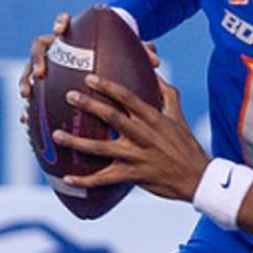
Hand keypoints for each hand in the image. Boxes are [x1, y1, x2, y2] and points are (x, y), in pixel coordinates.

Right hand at [17, 10, 160, 125]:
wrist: (106, 63)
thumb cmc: (118, 54)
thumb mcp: (129, 50)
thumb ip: (141, 51)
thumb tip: (156, 61)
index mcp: (73, 36)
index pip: (63, 23)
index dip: (60, 22)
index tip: (62, 30)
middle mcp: (55, 48)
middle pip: (38, 47)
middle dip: (36, 59)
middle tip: (39, 72)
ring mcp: (47, 66)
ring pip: (29, 70)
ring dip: (26, 80)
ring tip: (27, 95)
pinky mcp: (45, 85)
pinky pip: (34, 95)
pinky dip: (29, 106)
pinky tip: (26, 120)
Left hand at [53, 74, 210, 201]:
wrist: (197, 177)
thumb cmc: (186, 145)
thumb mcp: (178, 116)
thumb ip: (166, 93)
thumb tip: (156, 73)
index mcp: (152, 118)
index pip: (127, 97)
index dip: (107, 86)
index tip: (89, 78)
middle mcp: (142, 135)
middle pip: (111, 117)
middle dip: (89, 105)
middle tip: (69, 95)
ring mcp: (136, 156)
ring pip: (101, 148)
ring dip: (76, 142)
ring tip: (56, 134)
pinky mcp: (132, 175)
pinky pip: (104, 178)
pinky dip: (84, 180)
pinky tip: (66, 177)